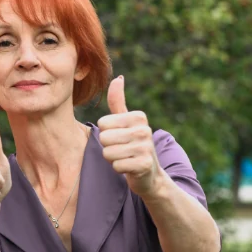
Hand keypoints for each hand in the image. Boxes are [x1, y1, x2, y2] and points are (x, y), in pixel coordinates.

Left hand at [98, 76, 164, 197]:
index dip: (106, 133)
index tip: (119, 137)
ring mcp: (146, 147)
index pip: (102, 124)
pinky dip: (119, 169)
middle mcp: (144, 130)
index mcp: (139, 116)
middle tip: (121, 150)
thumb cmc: (132, 144)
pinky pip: (116, 166)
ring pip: (108, 153)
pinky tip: (129, 168)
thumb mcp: (126, 122)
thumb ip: (118, 102)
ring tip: (125, 158)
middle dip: (108, 147)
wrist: (149, 173)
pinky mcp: (144, 165)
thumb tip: (118, 78)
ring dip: (113, 159)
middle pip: (104, 138)